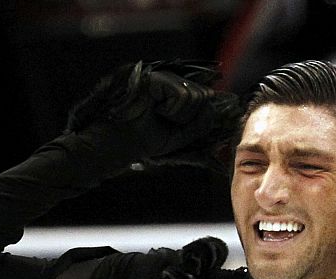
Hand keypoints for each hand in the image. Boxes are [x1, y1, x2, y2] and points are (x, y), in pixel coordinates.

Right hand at [66, 60, 241, 171]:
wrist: (118, 146)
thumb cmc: (144, 140)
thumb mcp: (180, 134)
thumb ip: (200, 121)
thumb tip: (217, 105)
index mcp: (173, 91)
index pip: (203, 94)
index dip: (203, 109)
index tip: (184, 122)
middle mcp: (168, 80)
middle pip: (203, 95)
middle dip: (189, 116)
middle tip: (166, 121)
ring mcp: (160, 76)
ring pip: (194, 95)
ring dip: (179, 115)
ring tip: (159, 116)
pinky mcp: (154, 77)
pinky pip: (182, 95)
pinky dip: (173, 110)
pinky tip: (155, 111)